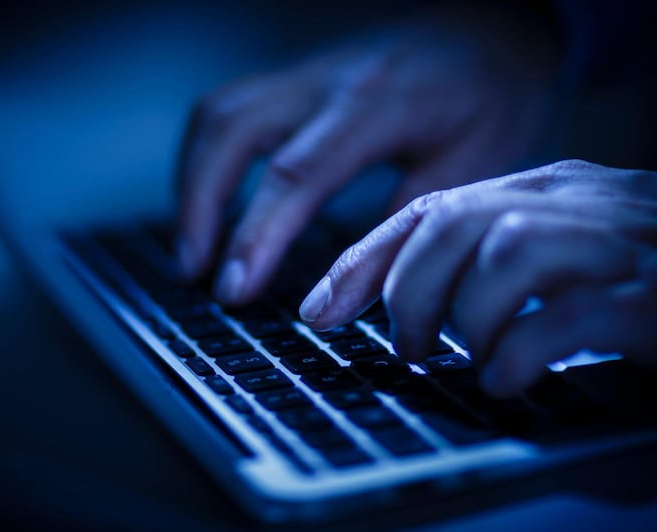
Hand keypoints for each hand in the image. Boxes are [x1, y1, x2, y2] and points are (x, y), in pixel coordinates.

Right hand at [176, 4, 560, 304]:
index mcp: (377, 104)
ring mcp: (306, 75)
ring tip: (192, 248)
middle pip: (233, 132)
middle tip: (196, 274)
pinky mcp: (296, 80)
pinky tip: (207, 198)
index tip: (234, 288)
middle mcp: (328, 82)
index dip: (257, 234)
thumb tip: (357, 272)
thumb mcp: (477, 160)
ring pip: (218, 115)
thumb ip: (412, 213)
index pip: (297, 172)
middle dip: (201, 208)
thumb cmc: (494, 93)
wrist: (492, 27)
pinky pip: (228, 109)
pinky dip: (204, 158)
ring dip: (192, 183)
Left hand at [299, 160, 656, 395]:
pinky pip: (569, 313)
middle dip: (408, 293)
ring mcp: (623, 243)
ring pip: (505, 251)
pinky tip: (505, 379)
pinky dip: (519, 350)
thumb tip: (398, 311)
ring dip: (462, 317)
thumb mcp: (554, 262)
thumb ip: (488, 269)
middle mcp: (580, 203)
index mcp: (547, 191)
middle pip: (455, 222)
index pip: (432, 209)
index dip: (364, 261)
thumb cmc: (640, 282)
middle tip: (412, 345)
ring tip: (459, 357)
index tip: (320, 310)